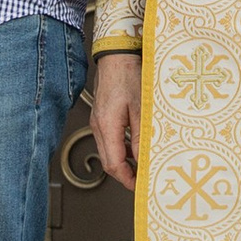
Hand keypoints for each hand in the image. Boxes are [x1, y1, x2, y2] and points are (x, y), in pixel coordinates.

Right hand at [91, 52, 140, 188]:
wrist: (117, 55)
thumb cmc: (129, 75)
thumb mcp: (141, 108)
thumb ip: (141, 136)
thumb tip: (143, 159)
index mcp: (107, 126)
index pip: (113, 164)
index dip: (126, 179)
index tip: (139, 185)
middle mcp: (98, 126)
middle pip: (108, 161)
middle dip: (124, 174)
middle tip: (141, 179)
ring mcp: (97, 121)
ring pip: (107, 151)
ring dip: (122, 161)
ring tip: (141, 165)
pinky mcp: (101, 116)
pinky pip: (108, 139)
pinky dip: (120, 148)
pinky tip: (134, 145)